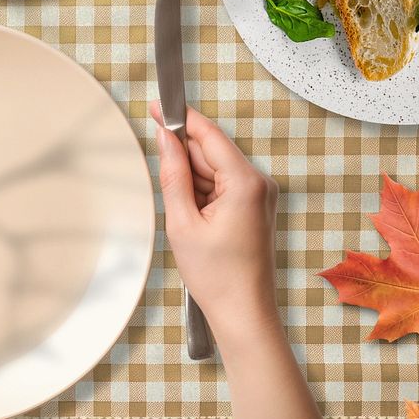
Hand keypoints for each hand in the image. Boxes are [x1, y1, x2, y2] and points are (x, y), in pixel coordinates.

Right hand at [150, 102, 279, 344]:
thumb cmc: (217, 276)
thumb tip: (165, 139)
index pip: (209, 134)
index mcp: (245, 182)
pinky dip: (201, 192)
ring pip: (214, 168)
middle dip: (182, 157)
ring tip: (184, 219)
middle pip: (211, 151)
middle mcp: (259, 183)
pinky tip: (193, 218)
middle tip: (162, 178)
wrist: (244, 313)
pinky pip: (222, 185)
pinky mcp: (255, 206)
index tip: (158, 106)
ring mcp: (259, 195)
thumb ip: (172, 174)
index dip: (181, 118)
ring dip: (191, 180)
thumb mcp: (182, 222)